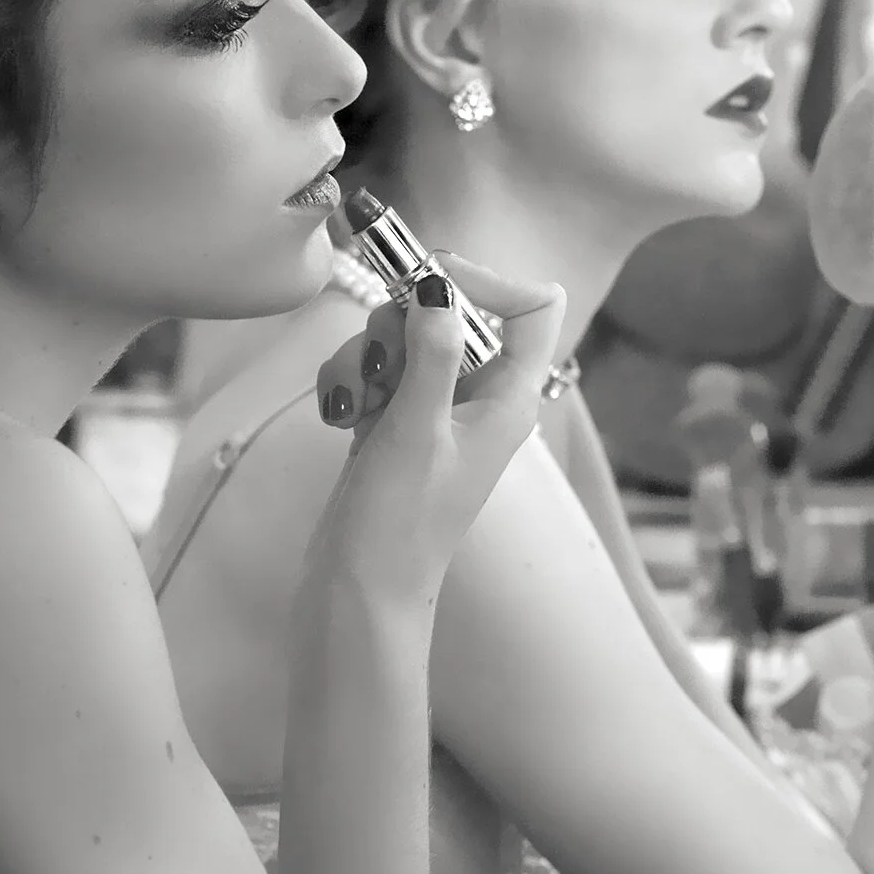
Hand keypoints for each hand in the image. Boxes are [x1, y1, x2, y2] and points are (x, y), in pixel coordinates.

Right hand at [309, 253, 565, 612]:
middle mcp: (480, 398)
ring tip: (358, 404)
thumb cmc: (400, 523)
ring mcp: (434, 410)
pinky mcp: (393, 423)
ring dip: (367, 355)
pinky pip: (374, 371)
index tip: (429, 283)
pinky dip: (352, 382)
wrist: (358, 592)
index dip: (486, 281)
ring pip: (404, 338)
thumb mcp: (417, 429)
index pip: (533, 306)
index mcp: (509, 398)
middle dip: (404, 322)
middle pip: (453, 311)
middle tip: (383, 363)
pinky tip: (341, 418)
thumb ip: (432, 352)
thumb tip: (439, 286)